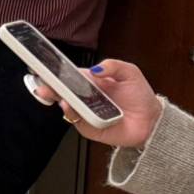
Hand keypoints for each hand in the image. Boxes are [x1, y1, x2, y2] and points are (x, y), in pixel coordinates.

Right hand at [33, 55, 161, 149]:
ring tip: (60, 97)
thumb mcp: (130, 73)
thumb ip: (114, 65)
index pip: (67, 75)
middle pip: (60, 92)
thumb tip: (96, 68)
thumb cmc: (140, 96)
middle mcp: (84, 97)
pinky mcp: (88, 127)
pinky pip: (76, 121)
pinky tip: (71, 108)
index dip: (54, 73)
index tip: (43, 69)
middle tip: (42, 86)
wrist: (151, 120)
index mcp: (90, 81)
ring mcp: (85, 112)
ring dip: (59, 101)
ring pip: (66, 106)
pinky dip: (72, 114)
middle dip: (48, 88)